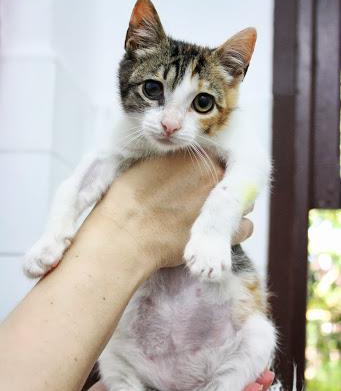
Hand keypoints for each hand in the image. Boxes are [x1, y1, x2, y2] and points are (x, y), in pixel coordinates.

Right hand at [95, 154, 251, 270]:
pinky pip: (245, 227)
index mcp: (198, 155)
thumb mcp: (147, 165)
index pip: (217, 156)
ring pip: (243, 203)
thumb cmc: (128, 200)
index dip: (208, 169)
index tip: (198, 180)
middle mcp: (215, 176)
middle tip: (200, 200)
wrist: (126, 234)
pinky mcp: (225, 233)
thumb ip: (172, 161)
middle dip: (219, 188)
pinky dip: (234, 230)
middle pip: (231, 178)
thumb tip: (179, 166)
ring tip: (208, 218)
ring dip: (229, 208)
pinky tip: (216, 233)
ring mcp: (222, 204)